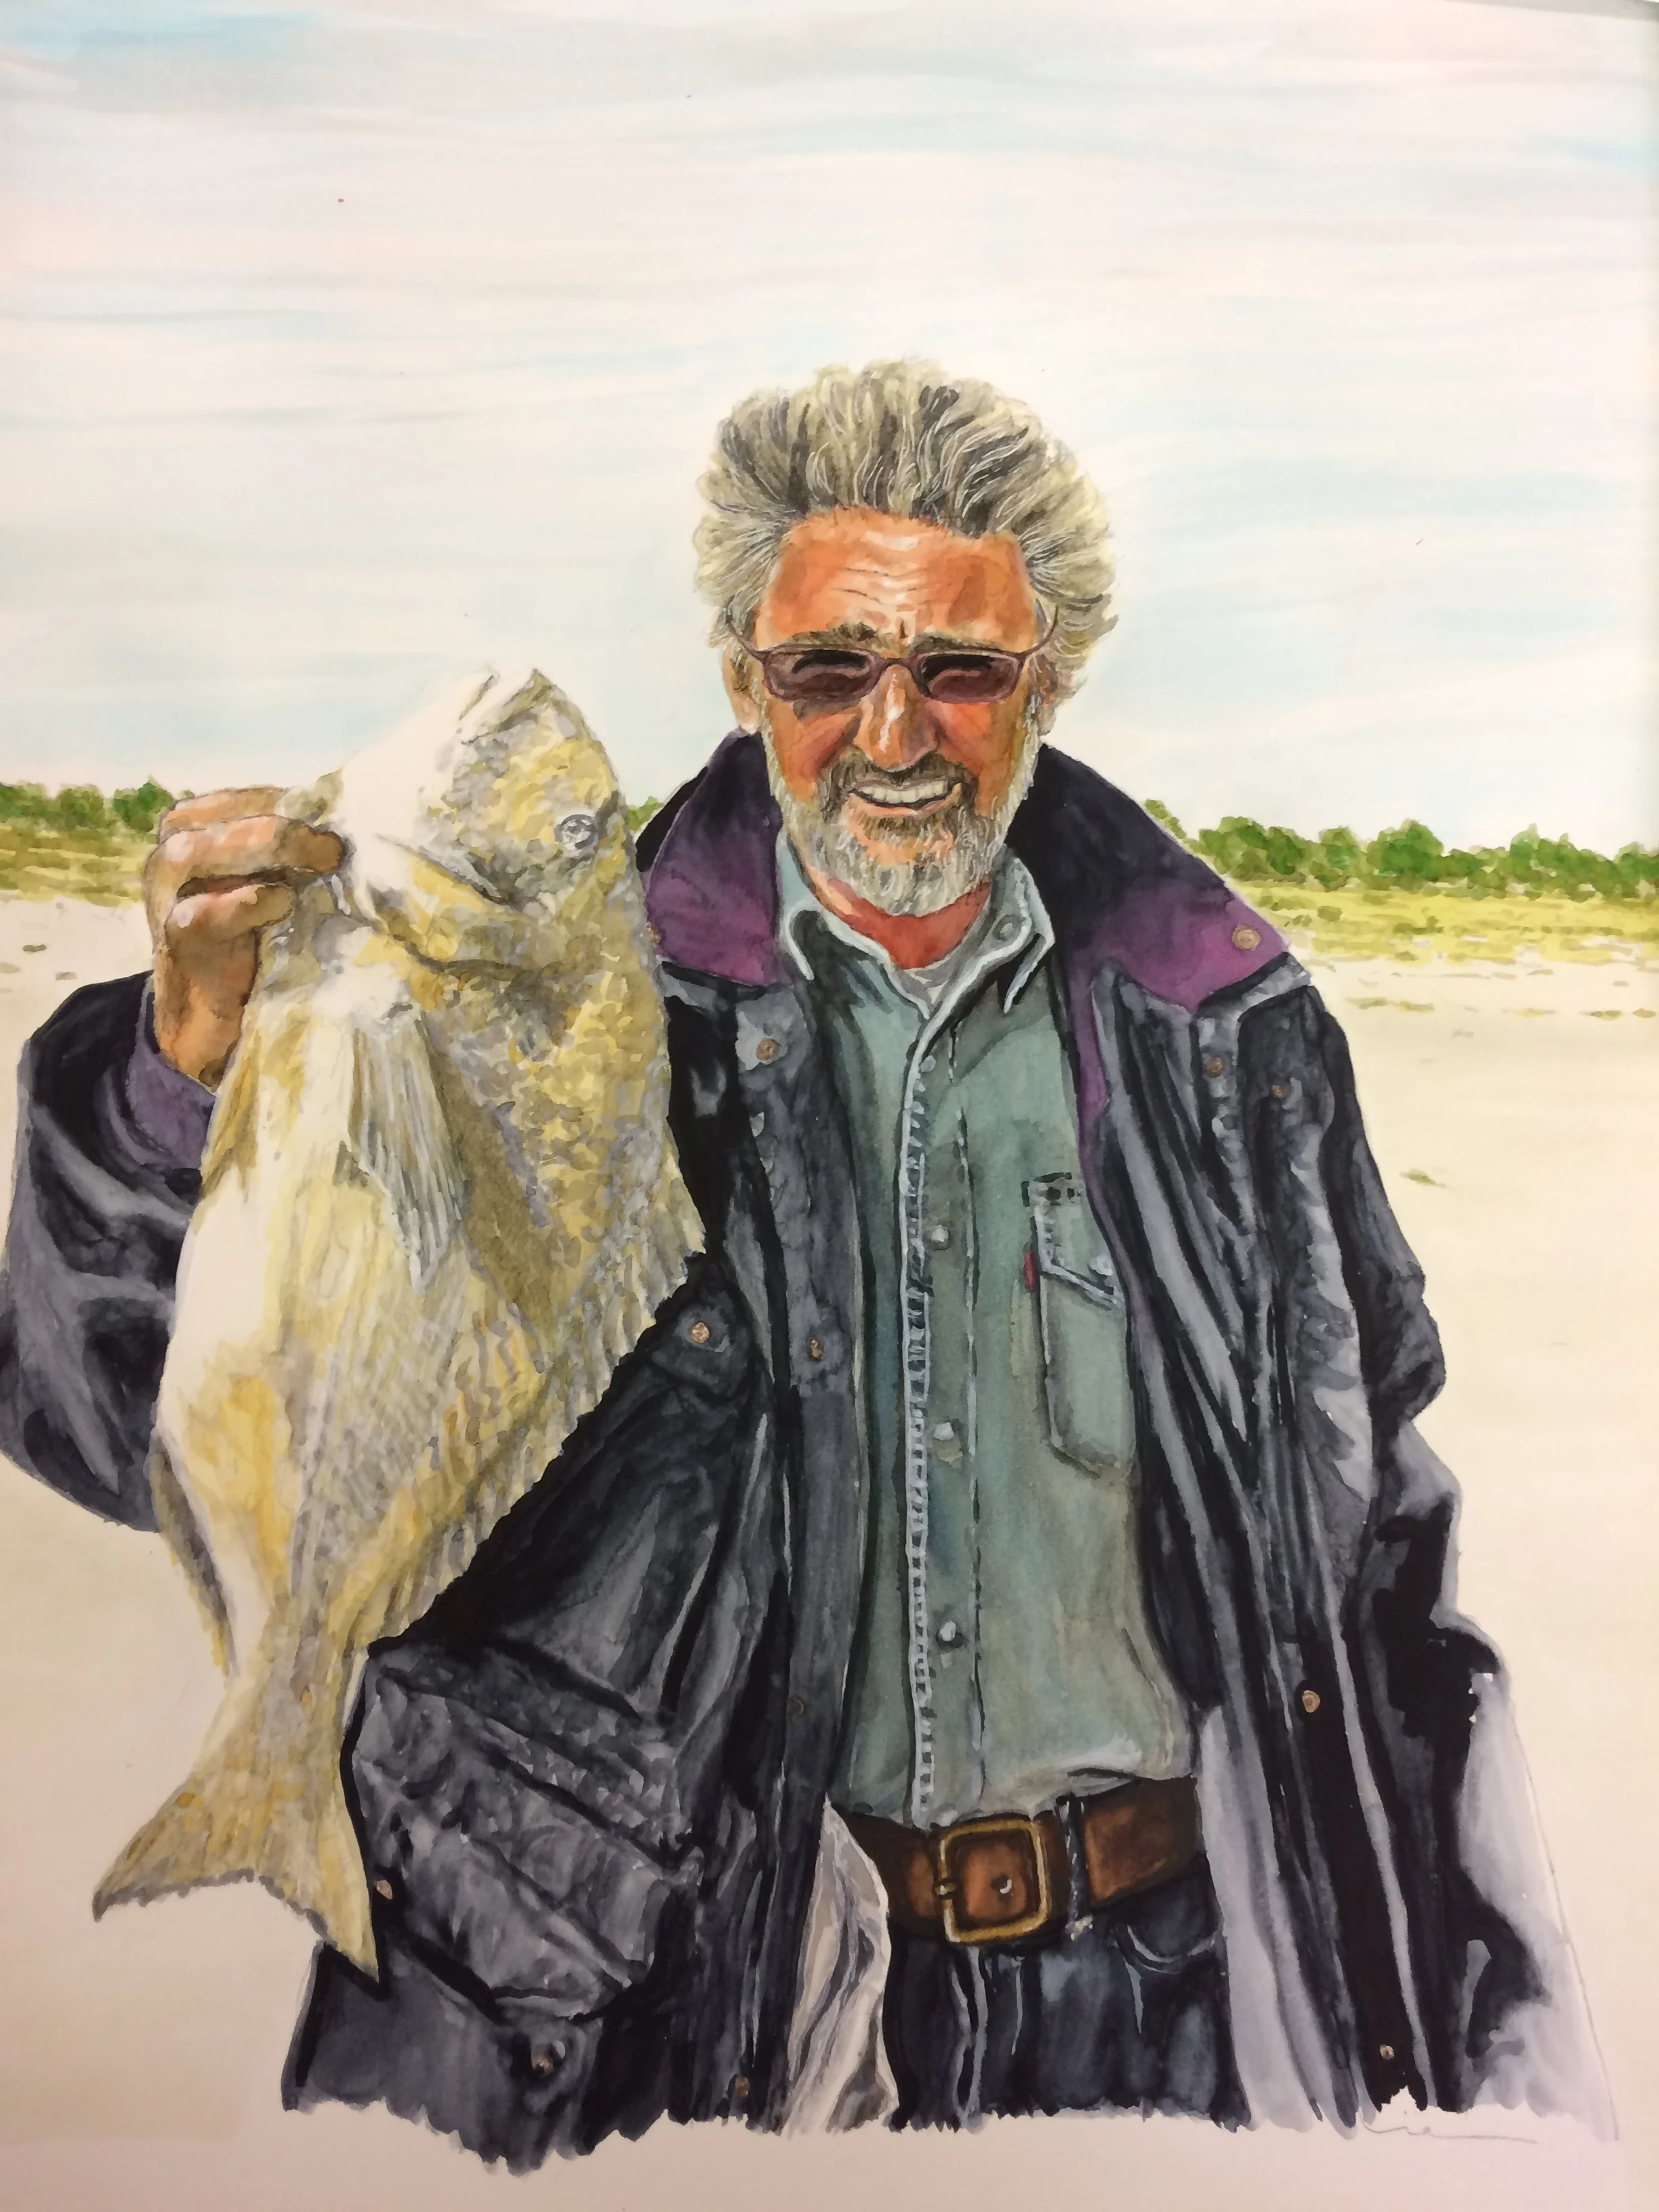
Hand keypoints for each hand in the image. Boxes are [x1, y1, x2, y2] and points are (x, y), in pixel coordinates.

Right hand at [144, 790, 344, 1084]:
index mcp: (190, 837)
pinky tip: (282, 903)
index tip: (334, 813)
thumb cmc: (250, 943)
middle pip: (210, 818)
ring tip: (318, 861)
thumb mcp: (268, 887)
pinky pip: (200, 915)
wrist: (209, 1022)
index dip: (282, 800)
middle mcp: (168, 862)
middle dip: (278, 823)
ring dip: (261, 847)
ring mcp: (165, 902)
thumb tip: (348, 822)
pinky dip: (245, 903)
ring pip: (192, 852)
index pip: (232, 800)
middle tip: (333, 844)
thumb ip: (289, 855)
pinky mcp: (176, 946)